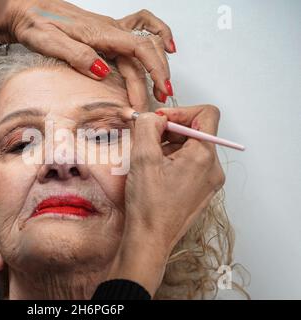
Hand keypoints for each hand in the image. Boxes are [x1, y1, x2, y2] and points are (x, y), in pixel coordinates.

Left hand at [0, 0, 174, 107]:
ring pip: (142, 47)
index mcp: (100, 32)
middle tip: (156, 103)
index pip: (139, 48)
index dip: (155, 69)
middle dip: (156, 78)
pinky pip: (137, 33)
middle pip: (143, 53)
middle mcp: (109, 29)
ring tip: (160, 89)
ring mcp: (109, 30)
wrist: (25, 8)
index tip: (162, 89)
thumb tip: (103, 72)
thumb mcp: (50, 42)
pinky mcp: (104, 33)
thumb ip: (78, 56)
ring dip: (155, 67)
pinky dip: (155, 38)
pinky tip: (164, 47)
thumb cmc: (35, 23)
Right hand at [109, 105, 225, 295]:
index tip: (159, 121)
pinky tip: (155, 174)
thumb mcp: (142, 157)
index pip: (206, 114)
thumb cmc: (148, 204)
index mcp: (204, 156)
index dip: (181, 111)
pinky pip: (190, 165)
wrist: (149, 239)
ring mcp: (209, 182)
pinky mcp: (201, 191)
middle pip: (197, 132)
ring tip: (148, 162)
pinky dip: (173, 161)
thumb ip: (147, 126)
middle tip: (147, 141)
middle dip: (170, 131)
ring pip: (192, 149)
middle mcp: (213, 168)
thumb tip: (153, 117)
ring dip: (169, 147)